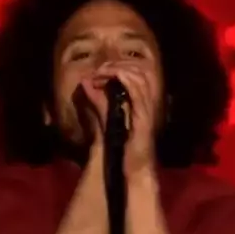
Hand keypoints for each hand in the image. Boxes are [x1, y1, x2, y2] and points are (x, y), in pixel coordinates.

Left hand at [78, 61, 158, 175]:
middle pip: (141, 71)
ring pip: (140, 78)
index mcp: (142, 103)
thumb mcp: (106, 118)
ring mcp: (148, 110)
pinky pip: (137, 93)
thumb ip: (98, 101)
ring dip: (120, 70)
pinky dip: (125, 80)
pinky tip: (113, 77)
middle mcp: (148, 104)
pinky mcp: (143, 118)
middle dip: (120, 64)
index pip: (139, 74)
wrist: (133, 169)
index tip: (103, 69)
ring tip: (103, 71)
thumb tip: (85, 83)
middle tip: (101, 68)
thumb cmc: (120, 147)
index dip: (122, 66)